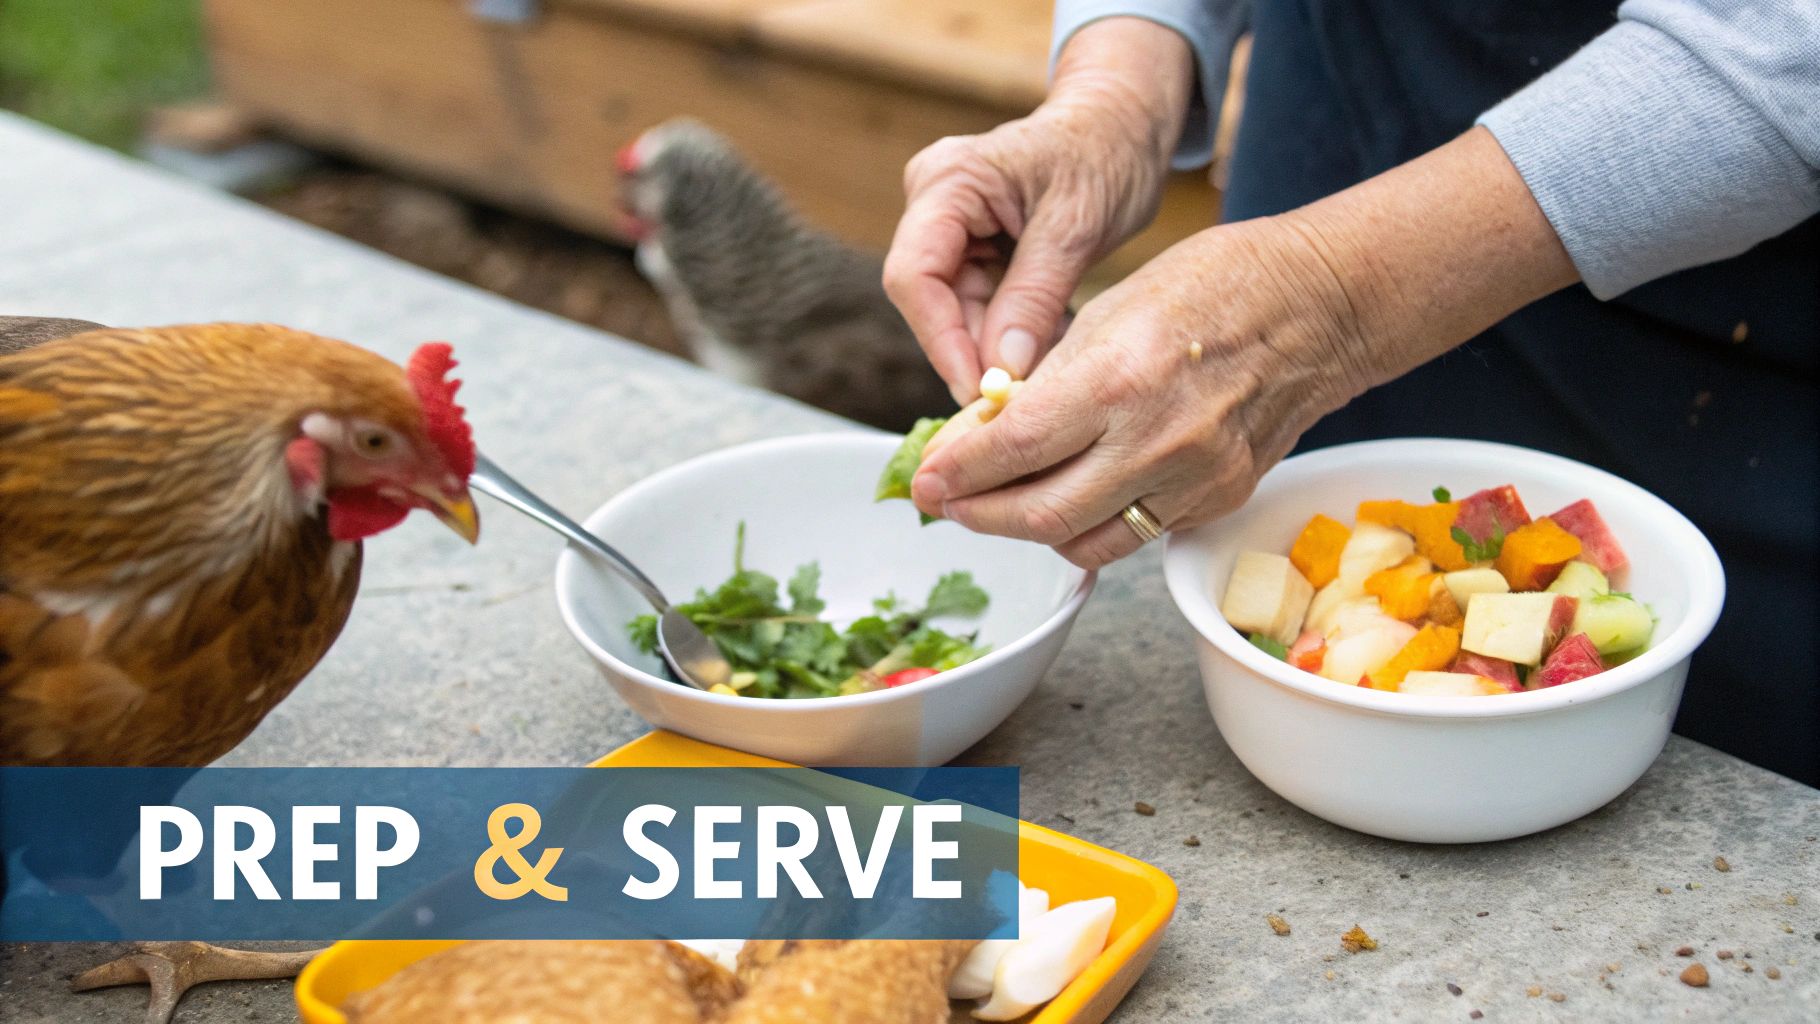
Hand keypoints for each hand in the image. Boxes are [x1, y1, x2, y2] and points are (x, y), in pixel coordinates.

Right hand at [882, 18, 1191, 402]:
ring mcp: (951, 229)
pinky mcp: (973, 251)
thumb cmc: (1105, 152)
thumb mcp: (1076, 226)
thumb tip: (1001, 370)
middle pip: (931, 300)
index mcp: (947, 181)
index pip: (914, 275)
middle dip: (974, 351)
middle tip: (1020, 396)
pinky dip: (1015, 333)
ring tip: (1050, 367)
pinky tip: (1052, 342)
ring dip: (1000, 348)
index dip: (939, 339)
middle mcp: (935, 205)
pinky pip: (982, 308)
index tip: (978, 390)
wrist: (1123, 126)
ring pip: (958, 312)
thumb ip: (1033, 297)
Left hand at [910, 128, 1579, 568]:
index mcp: (1120, 378)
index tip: (924, 479)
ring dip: (1029, 530)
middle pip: (1039, 514)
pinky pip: (1134, 535)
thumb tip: (978, 434)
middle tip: (946, 503)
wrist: (1318, 308)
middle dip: (978, 514)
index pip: (1012, 449)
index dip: (956, 473)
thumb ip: (1044, 382)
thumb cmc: (1211, 287)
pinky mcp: (1217, 501)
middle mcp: (1157, 440)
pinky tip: (1065, 501)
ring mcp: (1193, 479)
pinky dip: (1089, 526)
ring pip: (1084, 541)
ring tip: (997, 505)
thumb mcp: (1108, 311)